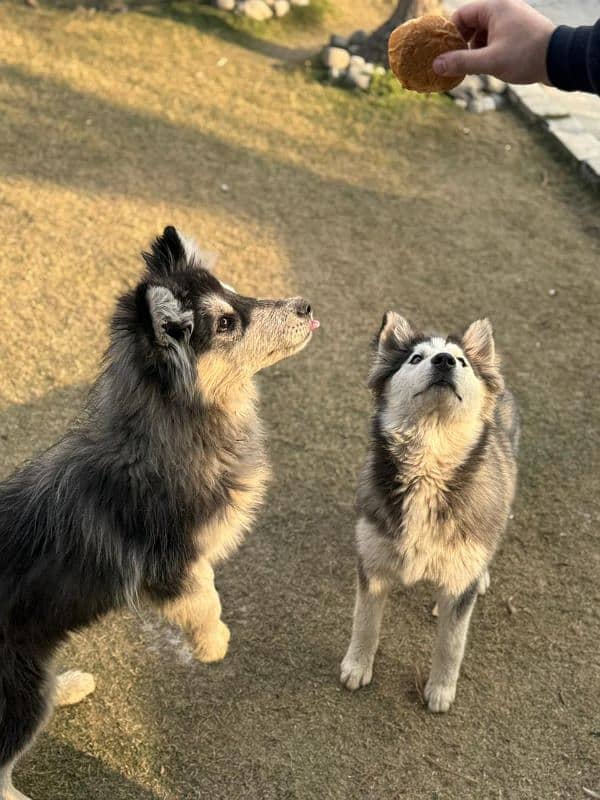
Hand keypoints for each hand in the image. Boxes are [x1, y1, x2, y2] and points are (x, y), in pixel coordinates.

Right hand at [432, 0, 555, 84]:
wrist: (559, 59)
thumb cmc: (525, 56)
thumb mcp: (490, 61)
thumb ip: (462, 62)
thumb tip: (436, 65)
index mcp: (494, 7)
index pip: (461, 16)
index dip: (450, 36)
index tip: (446, 54)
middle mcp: (502, 8)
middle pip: (471, 24)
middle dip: (463, 45)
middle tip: (459, 63)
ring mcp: (511, 18)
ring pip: (483, 32)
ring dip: (476, 49)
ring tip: (477, 67)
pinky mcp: (518, 29)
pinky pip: (495, 36)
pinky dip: (488, 49)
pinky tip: (490, 65)